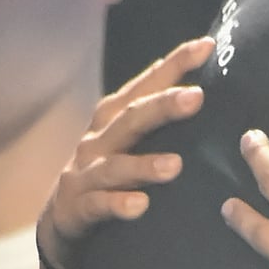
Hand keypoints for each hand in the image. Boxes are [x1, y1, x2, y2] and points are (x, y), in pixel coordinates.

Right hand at [36, 37, 206, 268]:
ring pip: (116, 166)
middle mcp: (98, 140)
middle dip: (162, 106)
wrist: (60, 221)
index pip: (147, 86)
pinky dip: (119, 205)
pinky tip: (140, 206)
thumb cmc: (107, 173)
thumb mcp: (128, 141)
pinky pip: (99, 205)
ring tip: (175, 165)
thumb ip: (157, 118)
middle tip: (197, 97)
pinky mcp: (78, 207)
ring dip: (144, 165)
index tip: (207, 47)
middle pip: (131, 118)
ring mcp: (86, 174)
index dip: (175, 65)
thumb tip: (203, 88)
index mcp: (113, 118)